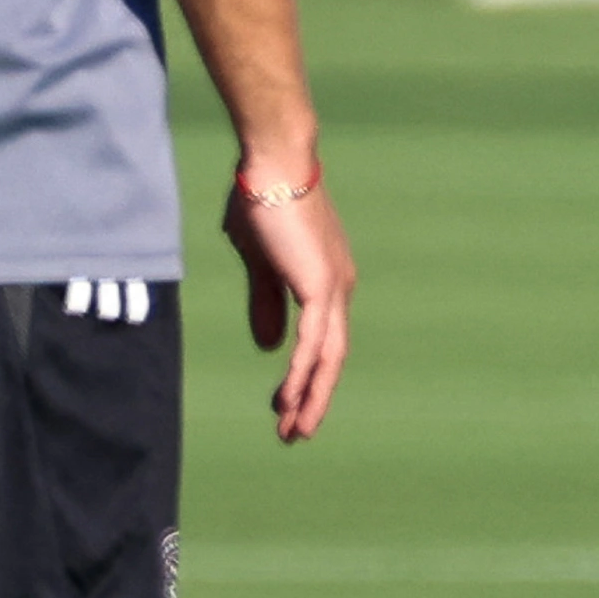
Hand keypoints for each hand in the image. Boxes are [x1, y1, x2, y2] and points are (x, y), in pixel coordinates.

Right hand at [225, 158, 353, 441]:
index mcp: (327, 282)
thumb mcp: (260, 263)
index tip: (288, 404)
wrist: (272, 165)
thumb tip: (269, 346)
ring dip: (308, 396)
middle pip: (331, 357)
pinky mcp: (320, 286)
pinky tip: (287, 398)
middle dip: (313, 397)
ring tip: (293, 429)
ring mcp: (333, 288)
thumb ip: (267, 303)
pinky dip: (301, 373)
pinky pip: (313, 342)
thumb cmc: (263, 203)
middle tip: (296, 432)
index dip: (308, 375)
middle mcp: (338, 289)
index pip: (322, 341)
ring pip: (326, 357)